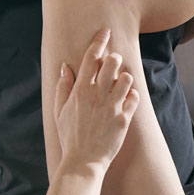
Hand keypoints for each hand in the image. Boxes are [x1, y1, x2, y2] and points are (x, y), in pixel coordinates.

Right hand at [53, 29, 139, 173]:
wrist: (83, 162)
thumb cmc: (70, 136)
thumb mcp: (59, 111)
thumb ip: (63, 87)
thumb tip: (65, 67)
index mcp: (80, 91)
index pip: (91, 57)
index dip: (99, 41)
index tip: (105, 32)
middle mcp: (96, 96)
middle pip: (112, 62)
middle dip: (114, 58)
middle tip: (113, 64)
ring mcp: (112, 107)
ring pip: (126, 78)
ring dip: (124, 77)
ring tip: (119, 84)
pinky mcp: (124, 119)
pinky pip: (134, 96)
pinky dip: (132, 94)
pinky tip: (126, 98)